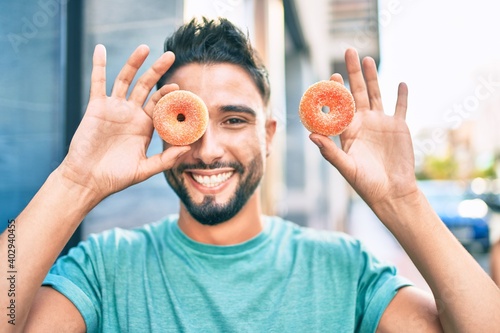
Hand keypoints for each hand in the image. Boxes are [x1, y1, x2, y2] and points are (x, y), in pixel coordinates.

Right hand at [60, 44, 189, 198]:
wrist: (88, 179)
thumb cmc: (116, 177)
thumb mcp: (145, 169)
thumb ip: (166, 159)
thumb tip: (189, 149)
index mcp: (145, 125)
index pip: (161, 104)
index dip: (169, 94)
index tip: (179, 86)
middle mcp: (131, 113)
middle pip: (146, 86)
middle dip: (157, 70)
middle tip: (170, 55)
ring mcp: (114, 108)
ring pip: (125, 80)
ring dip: (134, 63)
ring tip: (144, 47)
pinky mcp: (96, 107)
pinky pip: (98, 82)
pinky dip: (99, 66)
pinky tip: (100, 49)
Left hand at [310, 48, 417, 208]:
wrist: (391, 192)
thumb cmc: (365, 183)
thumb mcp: (346, 167)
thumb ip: (329, 151)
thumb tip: (310, 135)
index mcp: (347, 131)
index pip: (339, 106)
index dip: (335, 91)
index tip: (330, 77)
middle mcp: (362, 123)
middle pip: (357, 92)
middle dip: (352, 73)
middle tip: (348, 52)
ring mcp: (381, 123)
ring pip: (376, 94)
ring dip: (373, 77)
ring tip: (367, 59)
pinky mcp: (398, 127)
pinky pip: (401, 107)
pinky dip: (401, 96)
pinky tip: (400, 83)